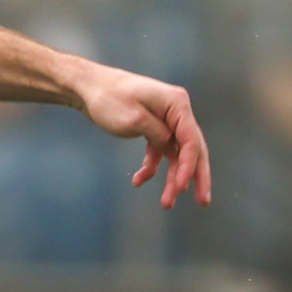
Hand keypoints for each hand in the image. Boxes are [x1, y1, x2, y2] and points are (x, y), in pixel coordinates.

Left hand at [65, 58, 212, 205]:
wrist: (88, 88)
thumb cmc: (109, 99)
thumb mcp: (133, 119)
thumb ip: (157, 134)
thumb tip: (172, 146)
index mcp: (177, 104)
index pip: (191, 140)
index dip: (189, 167)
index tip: (180, 189)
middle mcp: (177, 111)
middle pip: (193, 149)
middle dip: (195, 177)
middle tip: (203, 203)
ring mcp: (166, 120)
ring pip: (176, 155)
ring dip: (171, 178)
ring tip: (167, 204)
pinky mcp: (153, 128)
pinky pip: (159, 152)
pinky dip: (151, 167)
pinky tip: (138, 181)